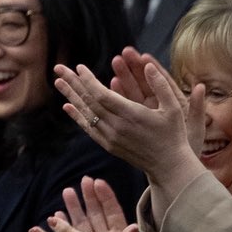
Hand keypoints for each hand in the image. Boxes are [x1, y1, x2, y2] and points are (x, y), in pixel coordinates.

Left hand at [53, 50, 203, 186]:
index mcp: (131, 115)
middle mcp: (116, 126)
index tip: (79, 67)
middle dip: (73, 83)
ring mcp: (110, 137)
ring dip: (71, 96)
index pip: (102, 95)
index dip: (88, 80)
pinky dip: (77, 116)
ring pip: (85, 114)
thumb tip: (148, 65)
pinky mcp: (108, 145)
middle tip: (59, 68)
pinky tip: (67, 106)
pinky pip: (88, 128)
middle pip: (88, 102)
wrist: (168, 165)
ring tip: (58, 82)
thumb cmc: (173, 134)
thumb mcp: (174, 107)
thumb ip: (160, 85)